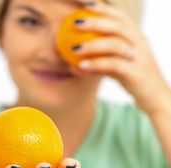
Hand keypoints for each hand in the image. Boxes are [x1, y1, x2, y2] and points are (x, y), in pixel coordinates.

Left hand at [73, 1, 170, 116]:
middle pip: (117, 26)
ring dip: (92, 44)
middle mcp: (139, 43)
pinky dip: (96, 64)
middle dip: (96, 20)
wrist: (154, 98)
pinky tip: (81, 66)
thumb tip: (77, 57)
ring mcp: (139, 57)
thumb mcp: (118, 65)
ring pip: (115, 44)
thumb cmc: (134, 79)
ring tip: (74, 48)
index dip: (104, 8)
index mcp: (137, 37)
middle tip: (76, 23)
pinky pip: (113, 65)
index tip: (85, 5)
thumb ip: (103, 57)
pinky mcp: (136, 73)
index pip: (120, 17)